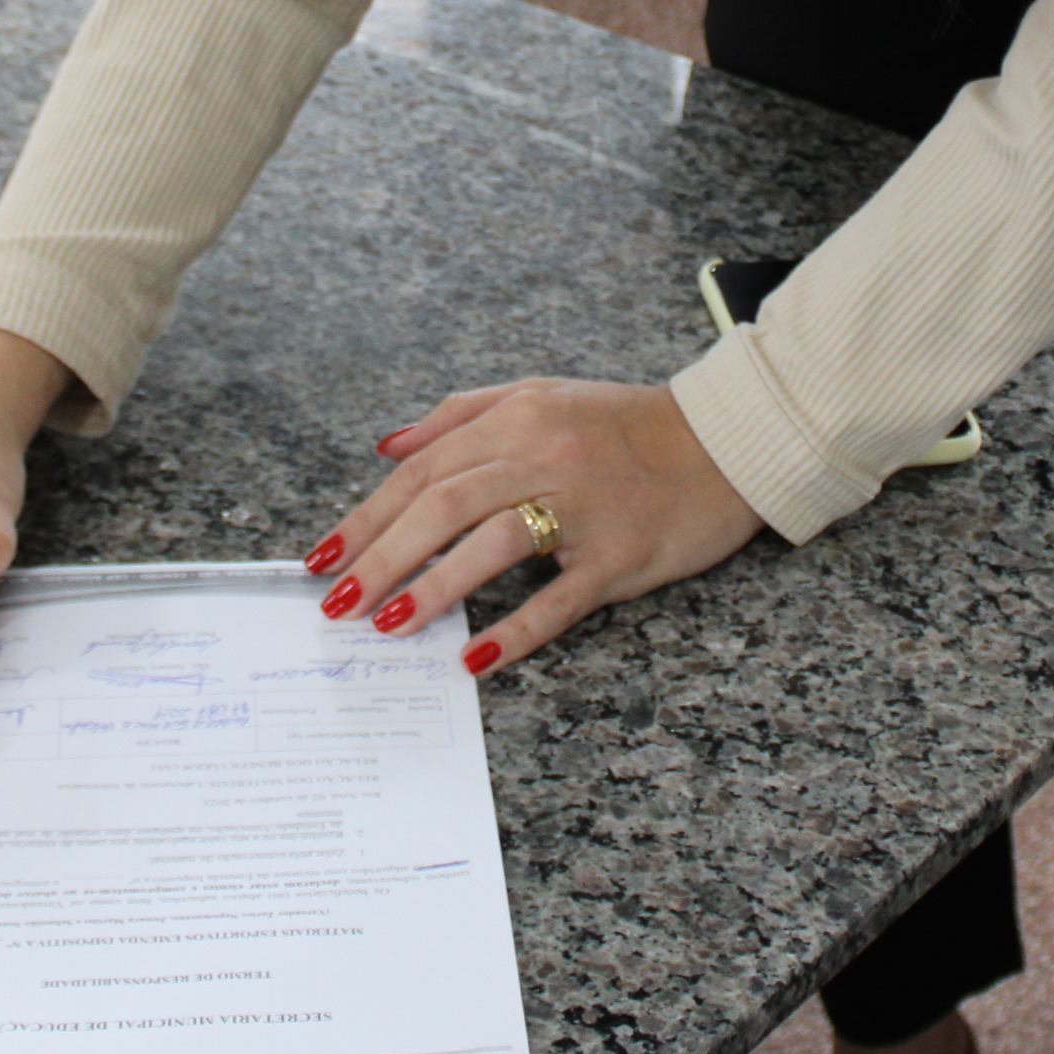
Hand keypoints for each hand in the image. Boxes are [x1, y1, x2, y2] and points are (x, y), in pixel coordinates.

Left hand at [306, 378, 765, 675]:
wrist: (729, 441)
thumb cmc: (628, 424)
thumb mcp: (541, 395)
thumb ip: (461, 415)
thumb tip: (387, 446)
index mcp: (519, 419)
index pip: (423, 471)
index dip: (368, 515)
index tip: (324, 556)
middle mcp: (545, 457)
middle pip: (444, 506)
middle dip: (381, 556)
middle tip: (338, 601)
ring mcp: (585, 509)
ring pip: (492, 546)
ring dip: (432, 588)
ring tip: (388, 624)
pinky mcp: (621, 557)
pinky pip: (558, 599)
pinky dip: (513, 631)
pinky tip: (473, 658)